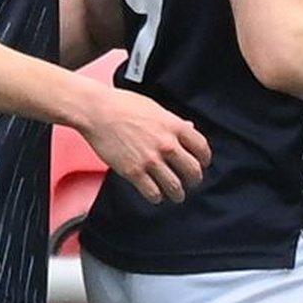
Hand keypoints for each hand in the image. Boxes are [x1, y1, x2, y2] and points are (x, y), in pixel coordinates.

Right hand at [77, 85, 211, 203]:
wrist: (97, 111)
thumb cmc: (123, 105)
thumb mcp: (155, 108)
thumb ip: (173, 121)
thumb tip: (188, 127)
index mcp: (174, 126)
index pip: (202, 148)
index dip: (205, 159)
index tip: (202, 164)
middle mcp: (166, 144)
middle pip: (193, 170)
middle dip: (194, 180)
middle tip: (191, 183)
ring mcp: (150, 159)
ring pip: (175, 186)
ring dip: (178, 194)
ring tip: (176, 195)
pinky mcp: (133, 172)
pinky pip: (152, 192)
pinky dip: (156, 197)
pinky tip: (155, 195)